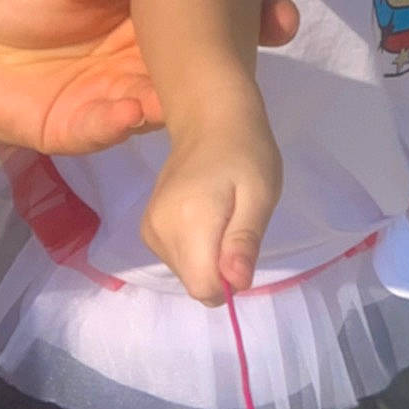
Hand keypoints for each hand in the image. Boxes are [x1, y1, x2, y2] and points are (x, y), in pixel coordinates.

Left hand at [0, 0, 297, 155]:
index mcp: (146, 11)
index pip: (208, 16)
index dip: (246, 17)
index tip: (280, 16)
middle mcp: (143, 57)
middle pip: (200, 67)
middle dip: (233, 68)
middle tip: (259, 61)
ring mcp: (118, 95)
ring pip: (167, 104)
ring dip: (189, 102)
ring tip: (209, 94)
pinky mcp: (83, 128)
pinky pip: (114, 128)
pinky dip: (127, 121)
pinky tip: (138, 111)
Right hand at [139, 94, 282, 302]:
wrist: (209, 120)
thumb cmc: (245, 153)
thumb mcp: (260, 196)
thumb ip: (244, 242)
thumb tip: (236, 284)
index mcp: (188, 223)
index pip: (203, 287)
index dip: (230, 279)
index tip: (242, 247)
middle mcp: (159, 231)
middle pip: (195, 282)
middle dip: (221, 267)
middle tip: (236, 224)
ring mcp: (149, 230)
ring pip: (187, 273)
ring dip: (210, 257)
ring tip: (223, 217)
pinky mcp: (147, 229)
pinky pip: (178, 260)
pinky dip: (197, 249)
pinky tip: (207, 218)